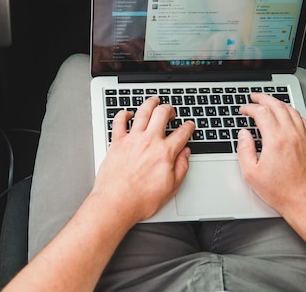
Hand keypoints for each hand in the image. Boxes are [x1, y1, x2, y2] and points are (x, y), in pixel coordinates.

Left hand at [91, 97, 194, 222]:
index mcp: (165, 153)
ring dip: (150, 103)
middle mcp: (149, 142)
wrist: (115, 203)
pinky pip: (118, 121)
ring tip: (154, 101)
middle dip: (169, 109)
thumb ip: (181, 168)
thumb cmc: (140, 200)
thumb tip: (185, 154)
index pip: (182, 133)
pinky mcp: (116, 142)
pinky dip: (123, 114)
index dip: (189, 127)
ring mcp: (132, 140)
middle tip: (171, 111)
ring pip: (142, 112)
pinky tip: (127, 113)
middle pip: (162, 114)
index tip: (189, 125)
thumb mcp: (171, 188)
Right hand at [237, 93, 305, 215]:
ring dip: (278, 102)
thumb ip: (244, 150)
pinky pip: (303, 119)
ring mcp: (304, 137)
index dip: (250, 108)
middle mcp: (292, 135)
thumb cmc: (281, 191)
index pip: (261, 113)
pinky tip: (289, 114)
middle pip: (277, 106)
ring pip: (291, 110)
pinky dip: (293, 112)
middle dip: (263, 99)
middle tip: (254, 97)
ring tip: (269, 102)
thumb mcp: (251, 174)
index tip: (244, 109)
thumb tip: (243, 135)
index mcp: (276, 140)